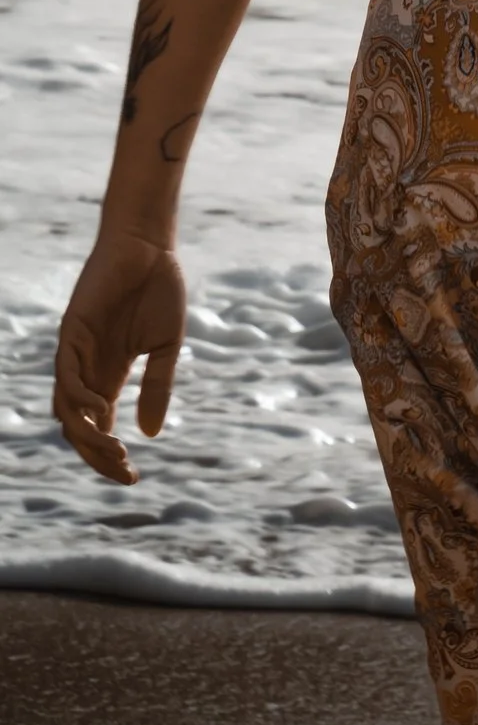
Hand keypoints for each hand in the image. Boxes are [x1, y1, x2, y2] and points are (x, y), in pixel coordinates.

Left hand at [55, 230, 187, 484]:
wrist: (148, 247)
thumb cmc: (159, 291)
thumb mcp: (165, 348)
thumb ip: (157, 388)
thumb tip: (150, 435)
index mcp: (110, 375)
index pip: (98, 427)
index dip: (109, 456)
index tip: (133, 477)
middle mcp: (87, 370)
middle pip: (78, 427)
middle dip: (98, 455)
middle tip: (124, 471)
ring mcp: (76, 353)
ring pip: (66, 408)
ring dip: (86, 434)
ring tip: (115, 449)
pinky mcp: (71, 333)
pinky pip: (64, 375)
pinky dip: (77, 397)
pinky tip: (99, 409)